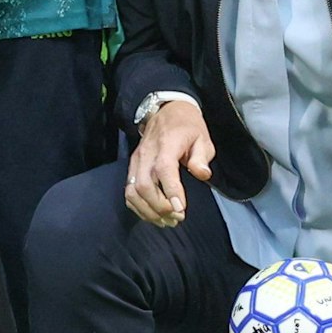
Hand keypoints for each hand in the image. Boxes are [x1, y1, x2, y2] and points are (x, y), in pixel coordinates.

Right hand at [126, 101, 213, 226]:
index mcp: (167, 144)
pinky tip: (154, 216)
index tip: (180, 209)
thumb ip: (202, 157)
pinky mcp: (132, 167)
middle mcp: (147, 154)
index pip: (164, 169)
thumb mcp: (203, 137)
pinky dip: (139, 207)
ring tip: (167, 221)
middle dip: (160, 206)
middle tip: (178, 218)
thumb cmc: (188, 127)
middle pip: (144, 185)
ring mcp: (136, 161)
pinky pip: (128, 192)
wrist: (166, 111)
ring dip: (148, 211)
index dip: (171, 190)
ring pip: (132, 191)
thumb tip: (202, 174)